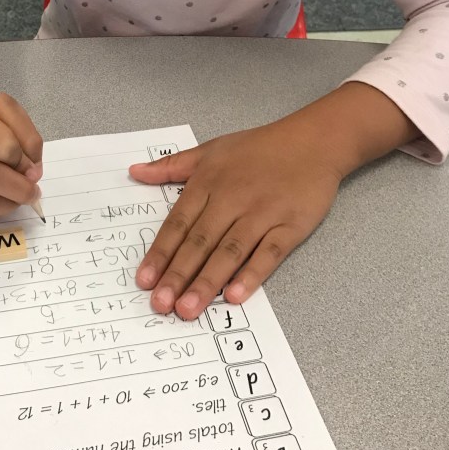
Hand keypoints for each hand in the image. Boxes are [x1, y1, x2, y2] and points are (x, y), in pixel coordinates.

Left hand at [129, 124, 342, 318]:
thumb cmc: (259, 148)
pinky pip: (269, 253)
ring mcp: (262, 213)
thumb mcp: (210, 149)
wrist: (314, 141)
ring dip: (207, 281)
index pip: (178, 223)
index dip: (160, 253)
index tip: (144, 280)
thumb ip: (171, 166)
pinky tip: (235, 295)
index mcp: (208, 182)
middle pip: (200, 242)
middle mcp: (232, 199)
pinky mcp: (290, 226)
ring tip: (188, 309)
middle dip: (178, 275)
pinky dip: (252, 274)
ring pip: (229, 251)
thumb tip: (135, 172)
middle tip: (161, 304)